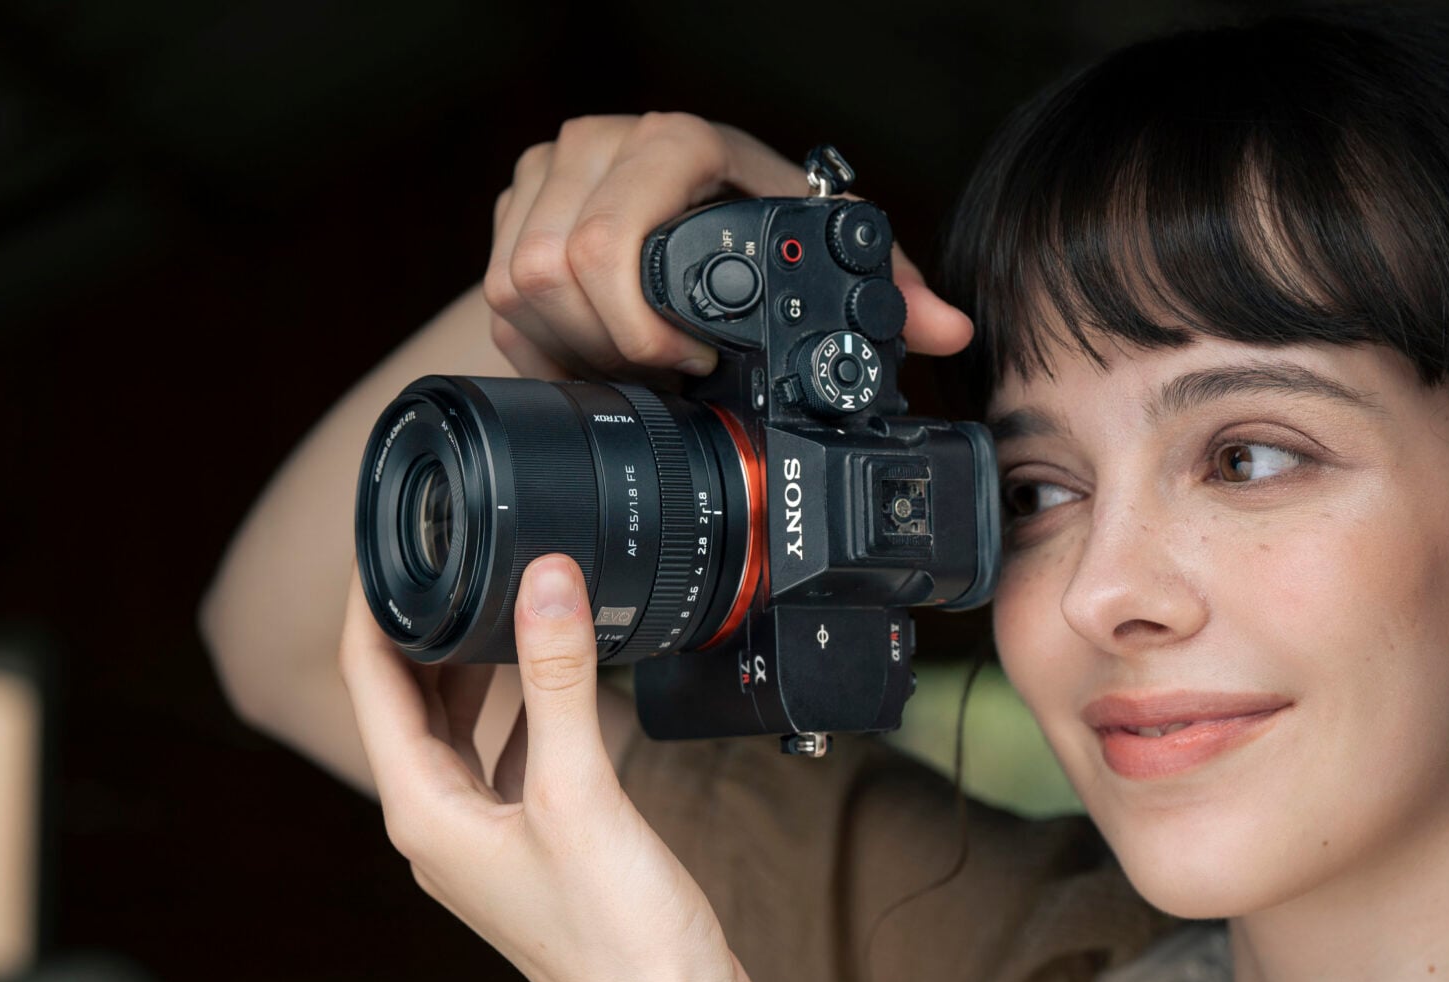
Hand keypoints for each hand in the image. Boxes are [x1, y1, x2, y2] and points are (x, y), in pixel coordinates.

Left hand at [338, 554, 769, 981]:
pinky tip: (548, 672)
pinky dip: (518, 705)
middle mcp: (440, 824)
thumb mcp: (581, 790)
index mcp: (424, 811)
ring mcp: (485, 836)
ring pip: (458, 726)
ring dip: (469, 663)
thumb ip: (558, 679)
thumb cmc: (618, 938)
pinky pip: (507, 753)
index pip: (371, 682)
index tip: (390, 543)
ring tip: (495, 593)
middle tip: (447, 553)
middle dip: (423, 626)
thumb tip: (544, 580)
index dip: (374, 607)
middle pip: (407, 700)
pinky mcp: (533, 841)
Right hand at [484, 112, 972, 381]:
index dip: (642, 323)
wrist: (650, 198)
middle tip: (664, 372)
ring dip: (575, 348)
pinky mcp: (504, 214)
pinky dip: (544, 346)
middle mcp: (596, 144)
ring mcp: (540, 176)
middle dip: (610, 347)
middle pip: (555, 274)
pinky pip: (500, 304)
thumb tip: (949, 328)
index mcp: (673, 141)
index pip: (611, 238)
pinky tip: (591, 349)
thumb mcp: (808, 238)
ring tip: (631, 361)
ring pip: (521, 293)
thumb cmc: (739, 215)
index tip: (691, 361)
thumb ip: (885, 283)